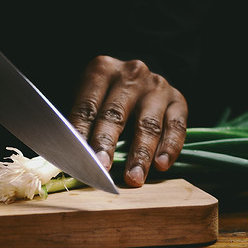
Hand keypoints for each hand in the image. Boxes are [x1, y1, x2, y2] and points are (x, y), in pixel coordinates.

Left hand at [68, 56, 187, 186]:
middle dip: (107, 144)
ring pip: (148, 124)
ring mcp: (156, 86)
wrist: (136, 80)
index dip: (82, 134)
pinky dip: (169, 147)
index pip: (87, 107)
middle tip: (102, 169)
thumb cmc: (105, 96)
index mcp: (101, 70)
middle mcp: (131, 74)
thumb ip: (80, 123)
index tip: (80, 158)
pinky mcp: (178, 99)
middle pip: (116, 114)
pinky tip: (162, 165)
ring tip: (134, 178)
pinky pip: (176, 126)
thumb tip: (69, 156)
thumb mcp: (87, 99)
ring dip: (140, 154)